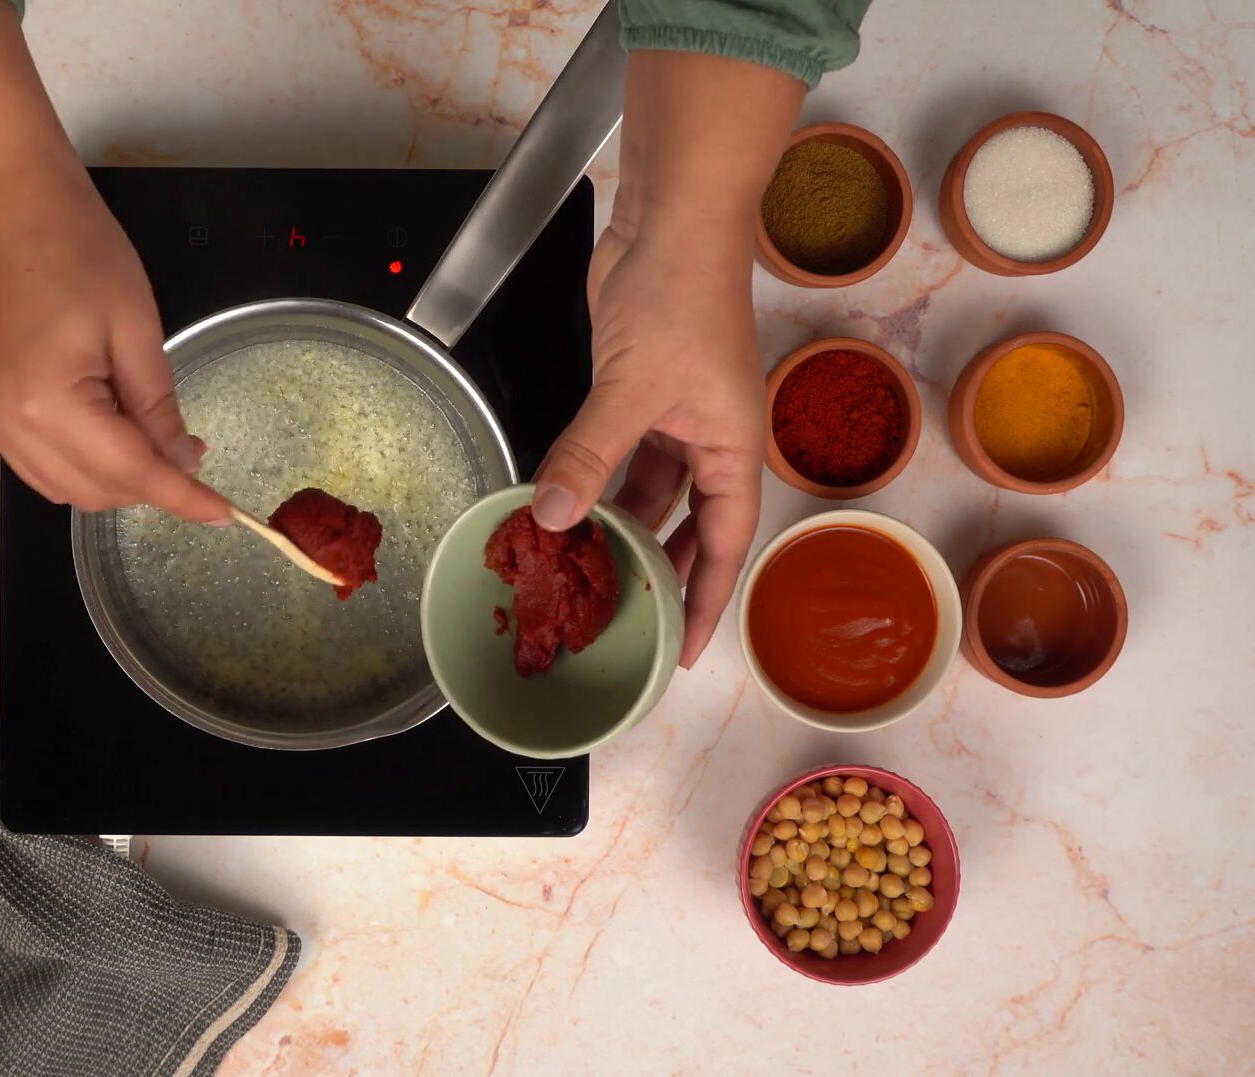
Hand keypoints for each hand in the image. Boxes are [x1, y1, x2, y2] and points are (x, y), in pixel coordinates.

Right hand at [0, 165, 226, 520]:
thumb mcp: (137, 329)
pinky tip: (108, 427)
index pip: (128, 472)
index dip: (180, 496)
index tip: (223, 514)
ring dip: (113, 480)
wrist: (9, 206)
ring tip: (147, 434)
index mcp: (49, 402)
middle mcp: (9, 424)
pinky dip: (80, 463)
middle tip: (188, 448)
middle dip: (147, 485)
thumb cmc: (80, 251)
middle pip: (92, 492)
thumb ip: (159, 407)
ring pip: (63, 488)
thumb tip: (183, 463)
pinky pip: (38, 464)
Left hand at [532, 207, 763, 667]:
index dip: (706, 599)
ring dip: (616, 525)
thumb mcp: (631, 388)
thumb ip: (589, 455)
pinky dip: (592, 480)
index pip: (724, 544)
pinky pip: (617, 453)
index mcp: (732, 447)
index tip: (686, 650)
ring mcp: (672, 414)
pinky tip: (562, 508)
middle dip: (657, 570)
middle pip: (686, 524)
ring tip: (582, 573)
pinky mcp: (636, 390)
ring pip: (646, 489)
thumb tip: (550, 515)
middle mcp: (708, 437)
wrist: (671, 219)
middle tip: (622, 620)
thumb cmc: (681, 293)